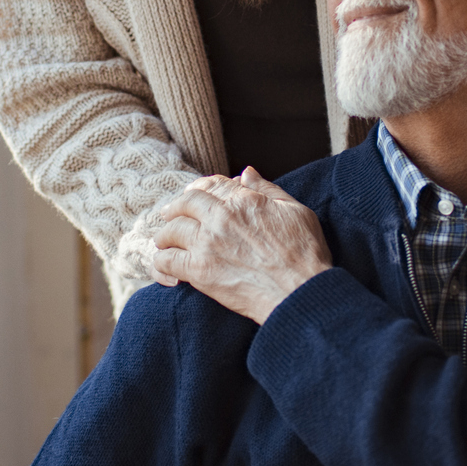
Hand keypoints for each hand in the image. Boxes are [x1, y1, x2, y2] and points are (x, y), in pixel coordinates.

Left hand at [150, 169, 332, 324]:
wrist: (300, 293)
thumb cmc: (306, 255)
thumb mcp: (295, 211)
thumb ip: (268, 189)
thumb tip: (246, 173)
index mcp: (245, 200)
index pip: (211, 186)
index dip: (200, 190)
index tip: (194, 196)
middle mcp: (221, 217)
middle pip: (185, 204)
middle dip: (176, 208)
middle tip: (170, 215)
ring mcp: (208, 244)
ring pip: (171, 230)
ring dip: (165, 235)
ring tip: (164, 241)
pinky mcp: (200, 271)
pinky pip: (167, 261)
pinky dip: (160, 263)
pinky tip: (162, 266)